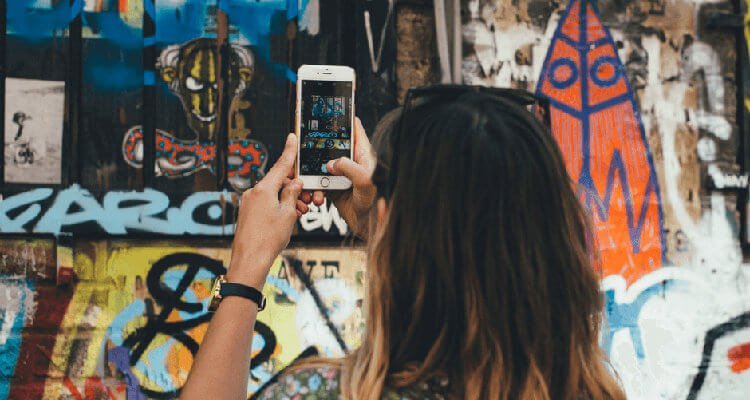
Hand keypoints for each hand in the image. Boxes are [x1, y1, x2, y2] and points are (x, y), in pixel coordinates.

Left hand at [227, 133, 302, 288]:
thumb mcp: (289, 214)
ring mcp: (249, 203)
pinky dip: (278, 207)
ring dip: (288, 200)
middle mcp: (254, 193)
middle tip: (308, 199)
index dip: (289, 151)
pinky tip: (287, 218)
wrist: (250, 260)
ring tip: (299, 213)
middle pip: (279, 181)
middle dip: (294, 188)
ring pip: (274, 194)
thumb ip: (293, 194)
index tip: (292, 137)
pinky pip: (266, 204)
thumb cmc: (268, 239)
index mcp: (264, 189)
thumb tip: (294, 183)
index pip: (281, 165)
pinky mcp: (247, 213)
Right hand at [298, 118, 376, 235]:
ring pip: (322, 165)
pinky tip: (316, 196)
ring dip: (314, 173)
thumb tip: (332, 164)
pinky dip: (314, 188)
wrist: (368, 226)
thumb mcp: (365, 181)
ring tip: (311, 181)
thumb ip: (349, 168)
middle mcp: (352, 163)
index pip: (356, 131)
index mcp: (364, 156)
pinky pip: (319, 182)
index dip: (347, 119)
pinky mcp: (333, 187)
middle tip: (308, 145)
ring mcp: (342, 175)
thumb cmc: (375, 203)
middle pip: (333, 146)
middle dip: (320, 147)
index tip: (336, 110)